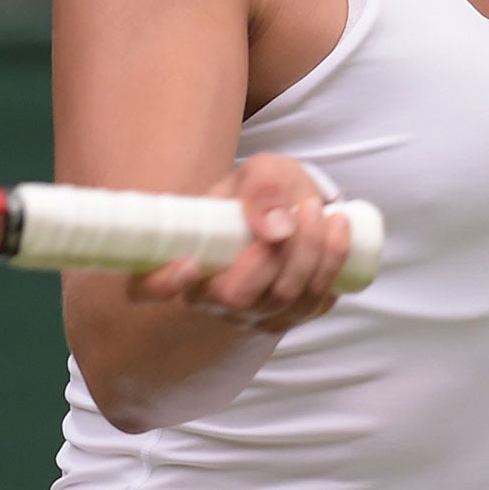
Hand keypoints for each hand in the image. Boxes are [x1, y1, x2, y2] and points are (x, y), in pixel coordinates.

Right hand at [127, 154, 353, 329]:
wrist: (291, 209)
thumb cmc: (262, 193)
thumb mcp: (259, 172)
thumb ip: (261, 187)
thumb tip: (275, 230)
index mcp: (185, 261)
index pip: (149, 288)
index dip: (160, 284)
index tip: (187, 263)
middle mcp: (214, 298)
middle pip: (240, 297)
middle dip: (279, 254)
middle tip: (304, 209)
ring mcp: (254, 314)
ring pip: (285, 301)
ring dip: (315, 254)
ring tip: (325, 211)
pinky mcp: (291, 317)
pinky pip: (315, 304)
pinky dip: (333, 265)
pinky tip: (338, 230)